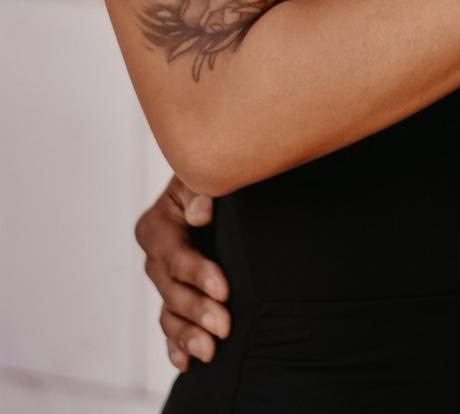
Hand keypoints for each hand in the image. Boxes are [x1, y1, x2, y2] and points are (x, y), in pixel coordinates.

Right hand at [136, 175, 230, 370]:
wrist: (213, 190)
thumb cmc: (211, 177)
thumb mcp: (202, 177)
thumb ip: (200, 190)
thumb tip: (201, 212)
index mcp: (156, 227)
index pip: (177, 256)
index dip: (200, 274)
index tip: (224, 290)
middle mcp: (154, 258)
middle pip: (173, 290)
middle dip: (198, 311)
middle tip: (225, 327)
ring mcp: (162, 280)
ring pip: (170, 313)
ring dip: (188, 335)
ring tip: (210, 351)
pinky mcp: (173, 294)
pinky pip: (170, 323)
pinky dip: (176, 344)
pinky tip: (185, 363)